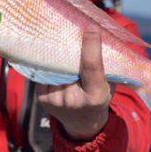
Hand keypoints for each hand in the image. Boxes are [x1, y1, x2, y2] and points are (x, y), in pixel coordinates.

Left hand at [36, 25, 114, 139]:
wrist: (83, 123)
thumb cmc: (98, 96)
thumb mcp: (108, 84)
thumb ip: (105, 65)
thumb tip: (97, 33)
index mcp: (96, 95)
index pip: (92, 67)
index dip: (91, 46)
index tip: (92, 28)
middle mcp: (73, 99)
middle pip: (68, 64)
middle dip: (69, 46)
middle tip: (69, 28)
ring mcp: (55, 99)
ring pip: (54, 67)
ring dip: (56, 53)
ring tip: (58, 40)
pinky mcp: (42, 98)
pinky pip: (43, 73)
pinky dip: (47, 63)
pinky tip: (50, 55)